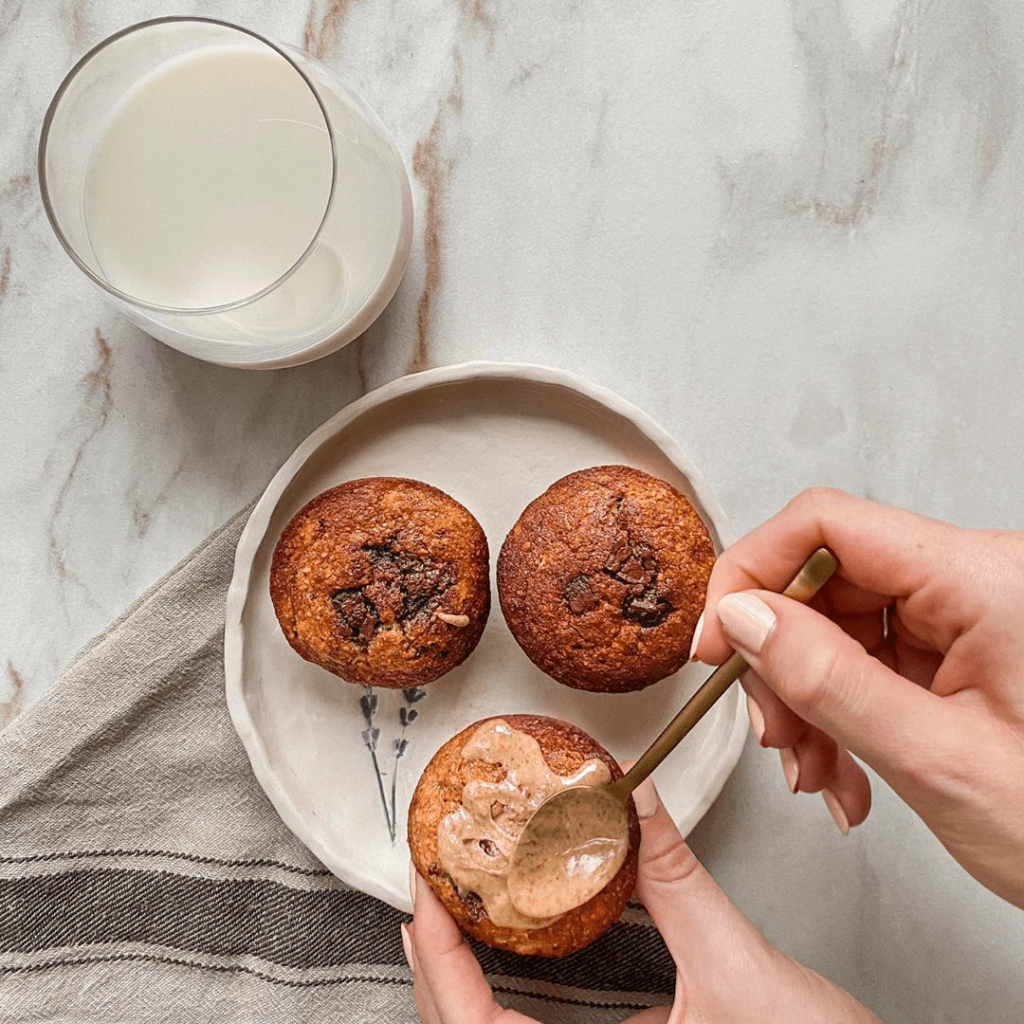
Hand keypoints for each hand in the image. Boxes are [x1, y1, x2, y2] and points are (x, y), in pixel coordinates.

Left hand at [403, 774, 879, 1022]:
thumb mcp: (740, 970)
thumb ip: (675, 879)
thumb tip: (633, 797)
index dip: (438, 958)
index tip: (425, 885)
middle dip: (437, 966)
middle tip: (431, 887)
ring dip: (463, 983)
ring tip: (453, 917)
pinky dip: (504, 1001)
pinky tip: (513, 957)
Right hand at [694, 486, 1023, 908]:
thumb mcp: (940, 762)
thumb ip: (831, 682)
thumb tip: (744, 618)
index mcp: (983, 579)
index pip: (825, 524)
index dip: (752, 574)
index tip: (719, 644)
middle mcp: (972, 580)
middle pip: (822, 580)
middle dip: (780, 663)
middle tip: (775, 734)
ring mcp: (962, 615)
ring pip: (833, 625)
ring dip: (807, 702)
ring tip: (817, 773)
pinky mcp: (954, 648)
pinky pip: (863, 660)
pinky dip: (837, 716)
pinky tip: (845, 772)